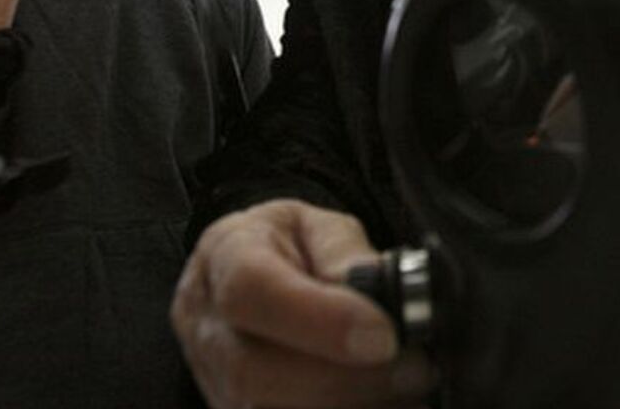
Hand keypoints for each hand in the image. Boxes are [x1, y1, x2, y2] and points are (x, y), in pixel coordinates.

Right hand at [172, 200, 434, 408]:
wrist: (255, 276)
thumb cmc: (291, 250)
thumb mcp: (320, 228)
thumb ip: (344, 253)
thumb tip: (376, 287)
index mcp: (223, 256)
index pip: (251, 289)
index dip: (318, 319)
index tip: (383, 334)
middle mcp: (206, 325)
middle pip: (253, 371)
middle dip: (344, 378)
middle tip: (413, 368)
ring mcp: (213, 381)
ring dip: (347, 405)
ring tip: (405, 389)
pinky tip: (381, 402)